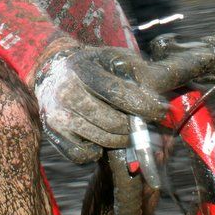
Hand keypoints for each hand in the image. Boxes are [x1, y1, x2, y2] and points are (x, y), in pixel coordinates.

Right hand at [32, 44, 166, 163]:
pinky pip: (84, 155)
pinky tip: (102, 135)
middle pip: (112, 122)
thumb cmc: (97, 66)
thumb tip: (160, 102)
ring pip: (102, 141)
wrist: (56, 72)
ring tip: (128, 129)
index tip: (160, 111)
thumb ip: (143, 75)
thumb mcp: (119, 59)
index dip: (144, 105)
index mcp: (81, 68)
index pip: (118, 93)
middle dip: (135, 127)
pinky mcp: (53, 135)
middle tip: (145, 125)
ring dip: (122, 139)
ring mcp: (57, 115)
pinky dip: (98, 151)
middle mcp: (65, 92)